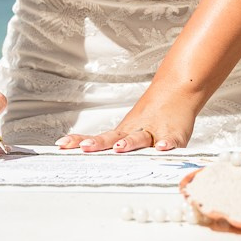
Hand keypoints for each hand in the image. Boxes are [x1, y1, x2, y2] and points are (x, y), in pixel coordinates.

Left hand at [54, 93, 196, 153]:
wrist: (178, 88)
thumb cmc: (153, 115)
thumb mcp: (131, 129)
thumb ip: (112, 142)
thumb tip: (83, 152)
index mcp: (124, 132)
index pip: (99, 138)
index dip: (81, 142)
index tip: (62, 145)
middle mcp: (137, 131)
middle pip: (116, 138)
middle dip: (100, 144)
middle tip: (86, 148)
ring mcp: (156, 132)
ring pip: (141, 138)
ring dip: (130, 143)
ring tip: (119, 148)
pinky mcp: (176, 135)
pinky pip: (172, 141)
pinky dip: (168, 145)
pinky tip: (163, 149)